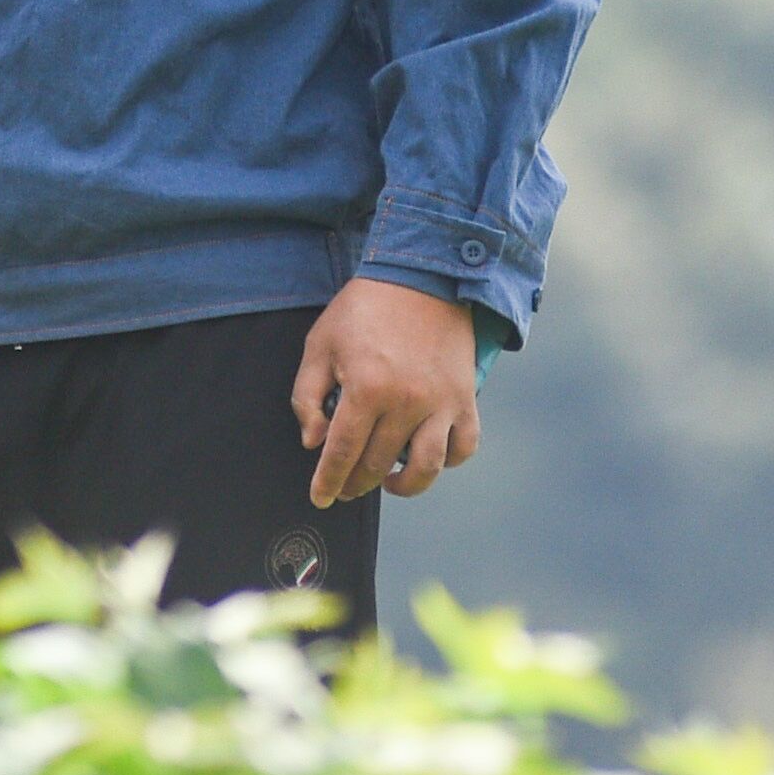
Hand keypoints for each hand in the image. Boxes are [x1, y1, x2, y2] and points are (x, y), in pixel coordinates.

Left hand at [294, 277, 481, 508]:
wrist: (422, 276)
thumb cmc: (364, 309)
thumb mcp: (320, 343)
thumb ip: (307, 396)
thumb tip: (312, 442)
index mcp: (366, 388)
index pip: (342, 452)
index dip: (328, 480)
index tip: (320, 498)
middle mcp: (406, 402)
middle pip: (378, 464)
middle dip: (357, 484)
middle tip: (346, 488)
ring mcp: (440, 402)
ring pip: (426, 468)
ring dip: (404, 487)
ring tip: (387, 484)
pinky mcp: (465, 398)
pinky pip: (464, 446)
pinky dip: (449, 461)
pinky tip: (426, 458)